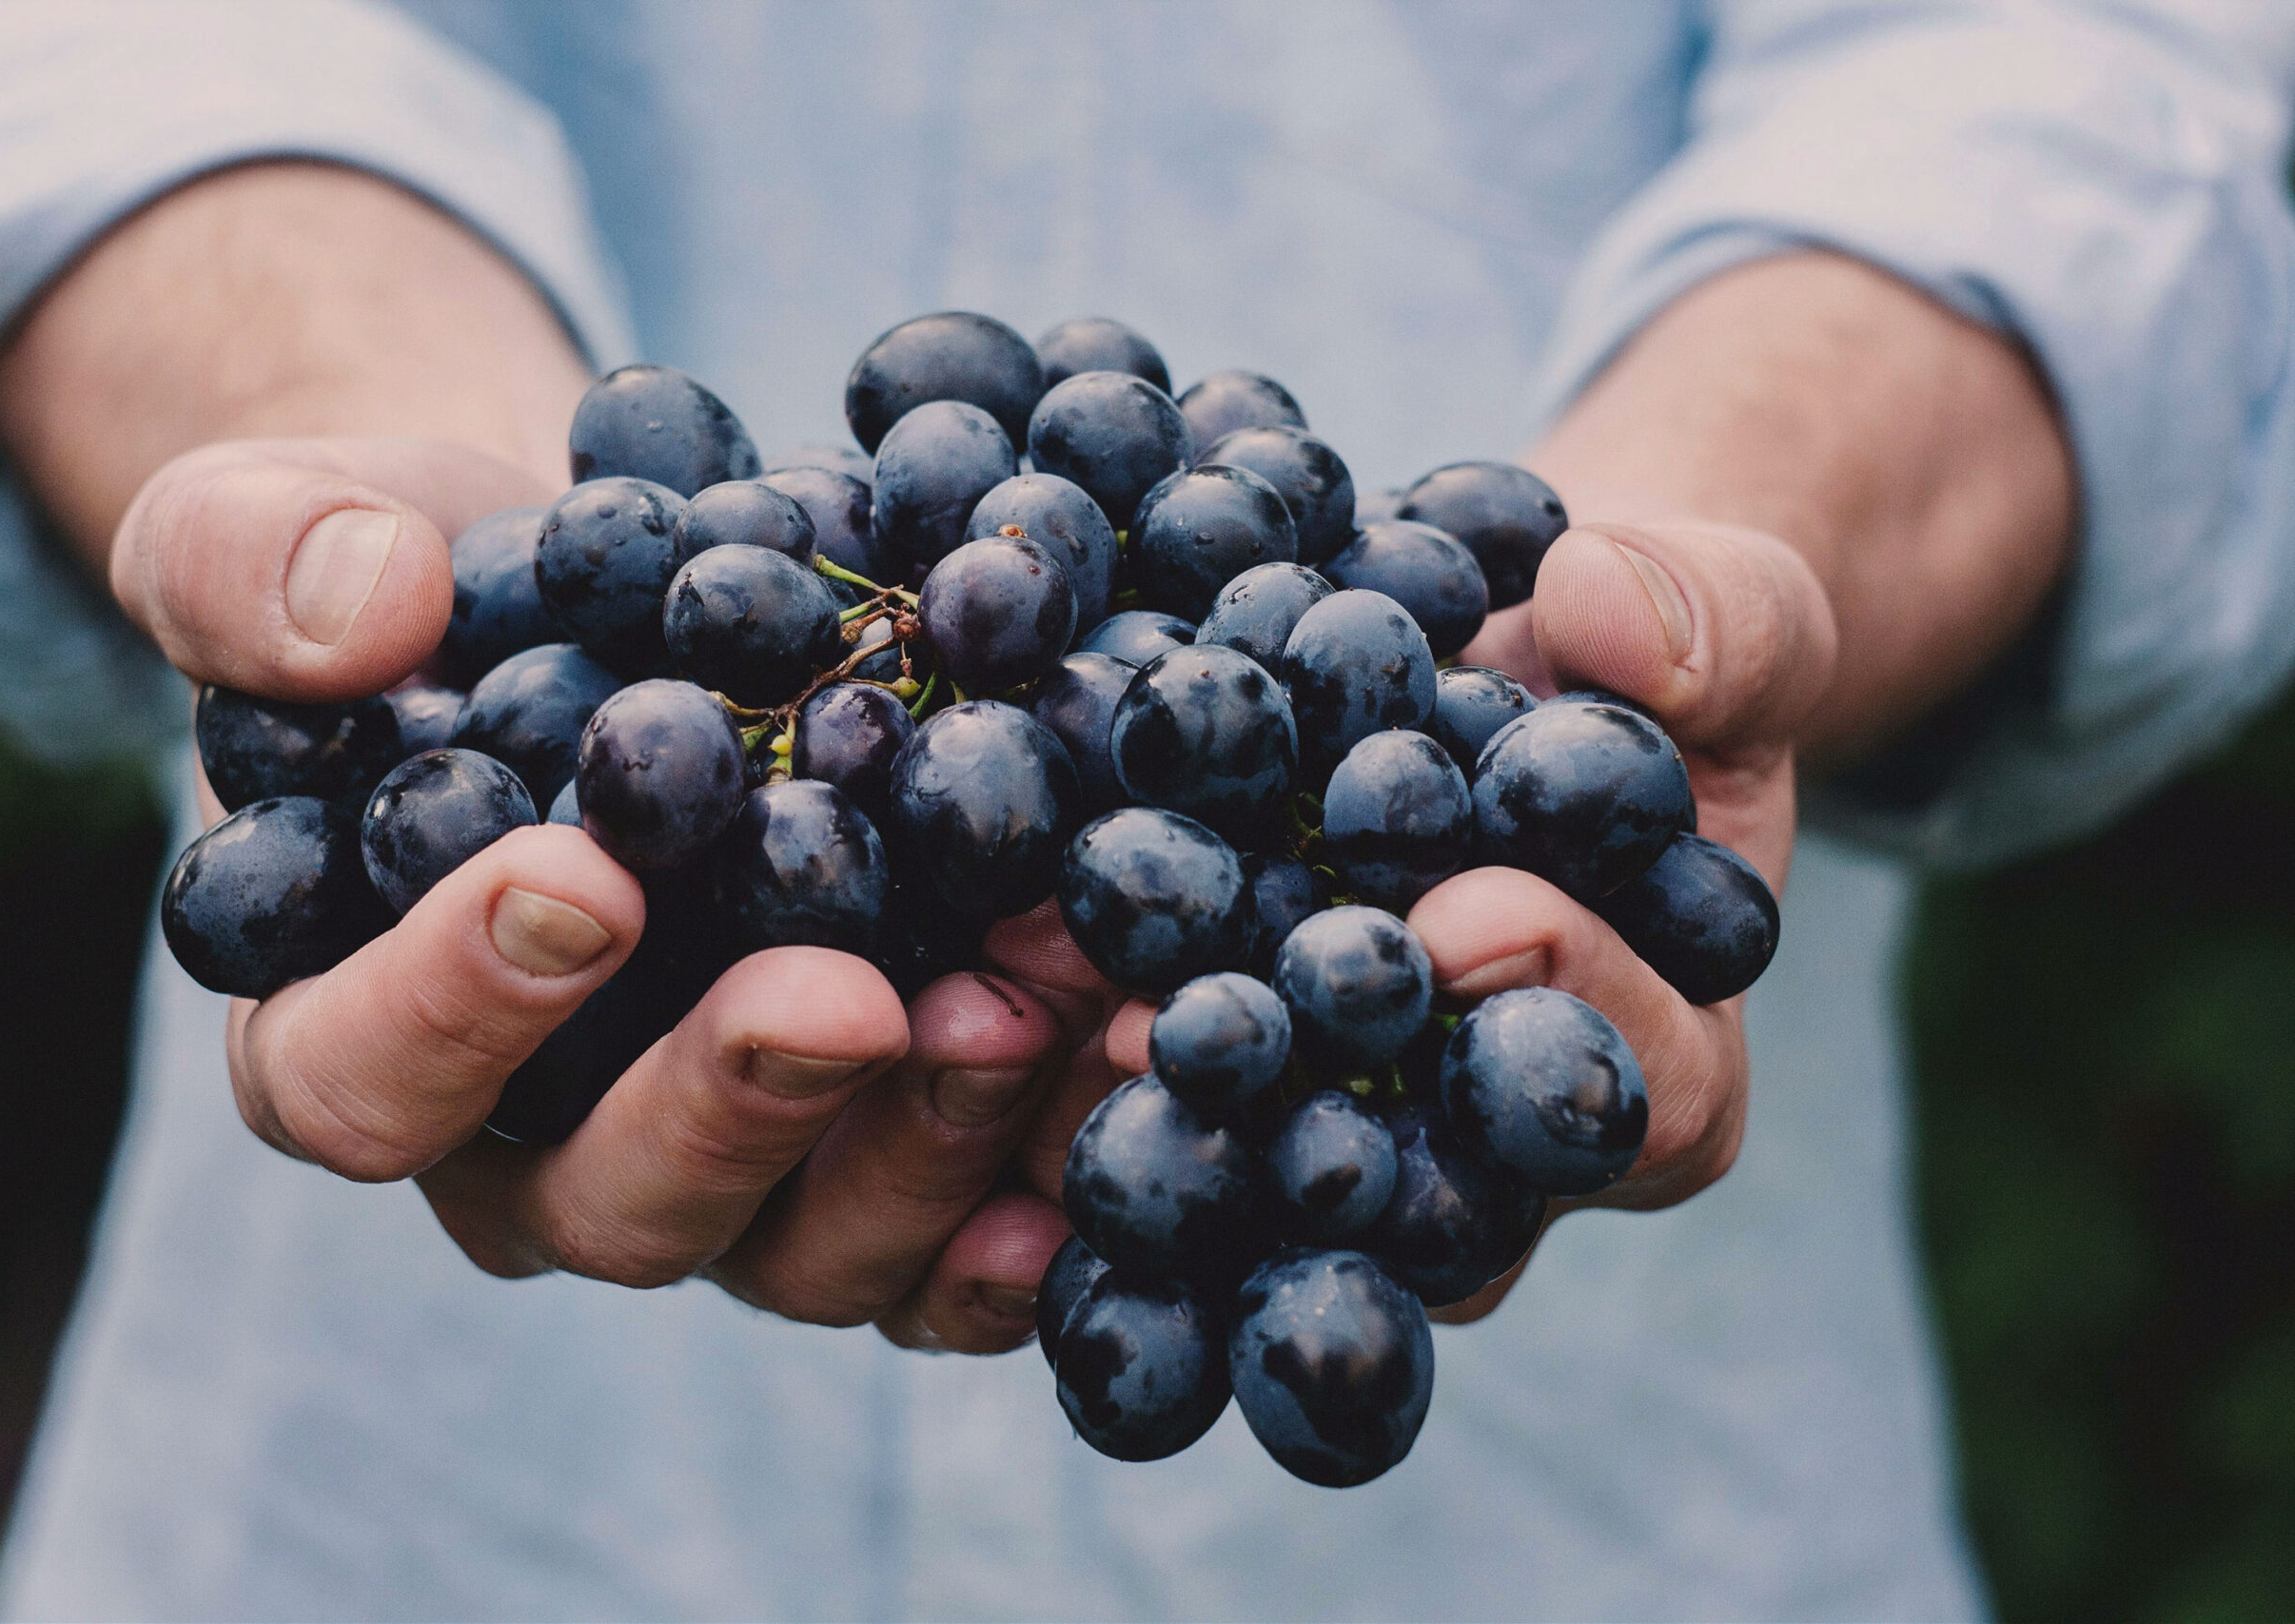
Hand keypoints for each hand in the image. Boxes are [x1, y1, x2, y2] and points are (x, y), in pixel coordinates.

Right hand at [115, 434, 1076, 1346]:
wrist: (613, 603)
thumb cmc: (421, 585)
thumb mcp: (281, 524)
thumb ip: (254, 562)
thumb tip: (363, 611)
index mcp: (355, 1033)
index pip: (360, 1082)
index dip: (452, 1010)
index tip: (579, 880)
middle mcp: (537, 1150)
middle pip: (613, 1203)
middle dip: (737, 1104)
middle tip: (849, 997)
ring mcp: (726, 1175)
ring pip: (810, 1243)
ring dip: (933, 1140)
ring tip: (1041, 1001)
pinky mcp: (875, 1158)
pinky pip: (957, 1237)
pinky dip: (1048, 1181)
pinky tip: (1133, 1089)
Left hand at [932, 511, 1837, 1329]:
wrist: (1513, 669)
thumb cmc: (1647, 662)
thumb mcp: (1727, 616)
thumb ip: (1715, 623)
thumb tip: (1605, 610)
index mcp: (1661, 1066)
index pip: (1643, 1096)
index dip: (1565, 1011)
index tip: (1466, 914)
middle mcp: (1493, 1152)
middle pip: (1421, 1192)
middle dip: (1306, 1103)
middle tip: (1184, 1024)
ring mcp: (1348, 1132)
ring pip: (1260, 1176)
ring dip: (1144, 1099)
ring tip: (1039, 1000)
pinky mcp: (1223, 1080)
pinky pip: (1151, 1101)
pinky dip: (1062, 1043)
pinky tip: (964, 977)